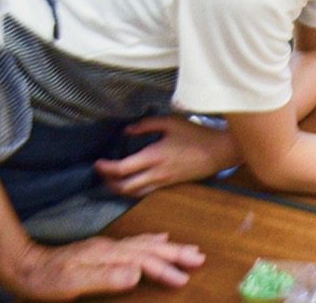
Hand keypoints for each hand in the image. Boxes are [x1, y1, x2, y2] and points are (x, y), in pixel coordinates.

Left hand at [8, 232, 203, 299]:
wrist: (23, 266)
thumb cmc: (47, 281)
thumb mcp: (73, 283)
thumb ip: (106, 276)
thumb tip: (138, 271)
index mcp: (109, 254)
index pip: (144, 260)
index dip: (166, 269)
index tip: (186, 278)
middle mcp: (112, 247)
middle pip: (150, 248)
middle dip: (176, 253)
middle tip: (200, 258)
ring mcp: (108, 247)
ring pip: (146, 244)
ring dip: (169, 247)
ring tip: (190, 249)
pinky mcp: (103, 250)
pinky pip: (136, 242)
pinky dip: (152, 241)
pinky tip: (159, 240)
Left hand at [94, 116, 238, 196]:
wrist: (218, 152)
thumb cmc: (196, 134)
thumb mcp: (172, 122)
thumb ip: (147, 125)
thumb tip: (127, 131)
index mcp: (154, 156)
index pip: (122, 169)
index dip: (106, 168)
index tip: (97, 162)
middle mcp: (156, 173)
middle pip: (124, 187)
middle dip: (108, 182)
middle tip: (101, 172)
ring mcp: (163, 182)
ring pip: (133, 193)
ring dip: (119, 188)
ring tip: (112, 179)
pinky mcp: (169, 185)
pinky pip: (145, 192)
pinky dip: (132, 189)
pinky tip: (131, 181)